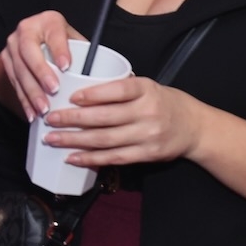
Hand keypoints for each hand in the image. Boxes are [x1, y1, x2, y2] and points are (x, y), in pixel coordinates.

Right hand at [0, 11, 80, 120]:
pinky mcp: (6, 61)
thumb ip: (83, 54)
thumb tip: (100, 77)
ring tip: (43, 109)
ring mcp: (13, 45)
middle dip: (41, 73)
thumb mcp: (73, 40)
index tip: (66, 66)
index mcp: (48, 21)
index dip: (59, 50)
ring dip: (31, 92)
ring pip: (19, 70)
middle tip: (54, 90)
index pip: (54, 34)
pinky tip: (32, 113)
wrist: (35, 39)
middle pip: (29, 52)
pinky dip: (24, 100)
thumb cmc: (62, 42)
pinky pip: (14, 83)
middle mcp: (27, 29)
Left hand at [41, 76, 204, 166]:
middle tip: (51, 119)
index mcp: (146, 89)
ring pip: (105, 140)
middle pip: (105, 117)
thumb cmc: (161, 102)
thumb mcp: (146, 87)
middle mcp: (148, 112)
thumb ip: (118, 88)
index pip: (117, 90)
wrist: (194, 127)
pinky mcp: (147, 154)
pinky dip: (91, 158)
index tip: (70, 97)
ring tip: (53, 139)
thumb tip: (78, 89)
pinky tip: (73, 157)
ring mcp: (148, 135)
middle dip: (73, 119)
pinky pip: (114, 158)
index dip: (93, 94)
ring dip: (75, 141)